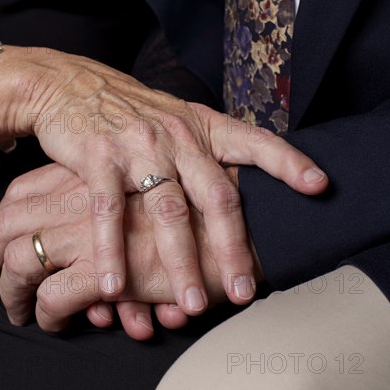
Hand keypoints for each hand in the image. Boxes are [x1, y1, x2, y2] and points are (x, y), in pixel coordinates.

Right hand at [0, 45, 327, 313]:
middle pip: (215, 196)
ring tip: (191, 303)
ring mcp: (138, 145)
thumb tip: (235, 190)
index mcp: (201, 126)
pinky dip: (112, 251)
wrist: (70, 86)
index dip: (288, 163)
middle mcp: (176, 134)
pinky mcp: (98, 156)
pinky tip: (116, 286)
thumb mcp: (174, 119)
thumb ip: (204, 150)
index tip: (320, 187)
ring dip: (181, 262)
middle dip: (232, 248)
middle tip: (242, 291)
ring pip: (167, 211)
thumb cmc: (128, 112)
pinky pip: (108, 211)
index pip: (254, 141)